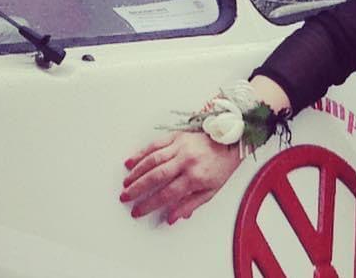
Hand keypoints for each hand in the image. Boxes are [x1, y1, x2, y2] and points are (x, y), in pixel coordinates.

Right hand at [120, 130, 241, 224]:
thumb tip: (172, 218)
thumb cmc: (220, 167)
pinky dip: (141, 153)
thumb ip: (190, 205)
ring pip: (153, 160)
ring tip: (126, 183)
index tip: (137, 211)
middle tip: (125, 197)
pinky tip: (131, 162)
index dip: (150, 204)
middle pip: (156, 176)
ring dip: (136, 172)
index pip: (167, 194)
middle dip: (138, 189)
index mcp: (195, 177)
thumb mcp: (210, 191)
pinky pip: (155, 145)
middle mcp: (186, 161)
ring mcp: (180, 147)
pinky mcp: (176, 136)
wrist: (230, 141)